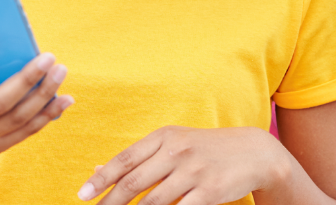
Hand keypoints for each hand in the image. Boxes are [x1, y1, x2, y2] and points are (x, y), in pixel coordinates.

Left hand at [78, 126, 290, 204]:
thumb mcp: (172, 144)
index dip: (102, 179)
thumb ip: (138, 158)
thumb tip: (98, 171)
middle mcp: (176, 150)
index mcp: (164, 136)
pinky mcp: (209, 191)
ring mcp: (193, 171)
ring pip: (153, 202)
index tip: (82, 195)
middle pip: (134, 183)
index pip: (125, 159)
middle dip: (110, 203)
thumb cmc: (205, 149)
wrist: (253, 152)